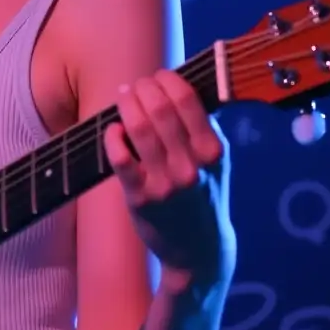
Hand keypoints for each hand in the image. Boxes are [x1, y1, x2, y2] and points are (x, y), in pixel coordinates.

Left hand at [104, 70, 235, 290]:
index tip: (159, 77)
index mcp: (213, 152)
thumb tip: (175, 87)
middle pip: (159, 107)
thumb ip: (201, 128)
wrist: (199, 251)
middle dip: (143, 87)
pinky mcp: (140, 196)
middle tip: (137, 86)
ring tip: (124, 97)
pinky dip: (113, 135)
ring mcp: (164, 182)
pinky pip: (119, 156)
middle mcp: (191, 165)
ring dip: (126, 103)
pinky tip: (114, 129)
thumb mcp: (216, 163)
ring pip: (138, 126)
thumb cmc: (204, 197)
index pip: (187, 99)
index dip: (167, 79)